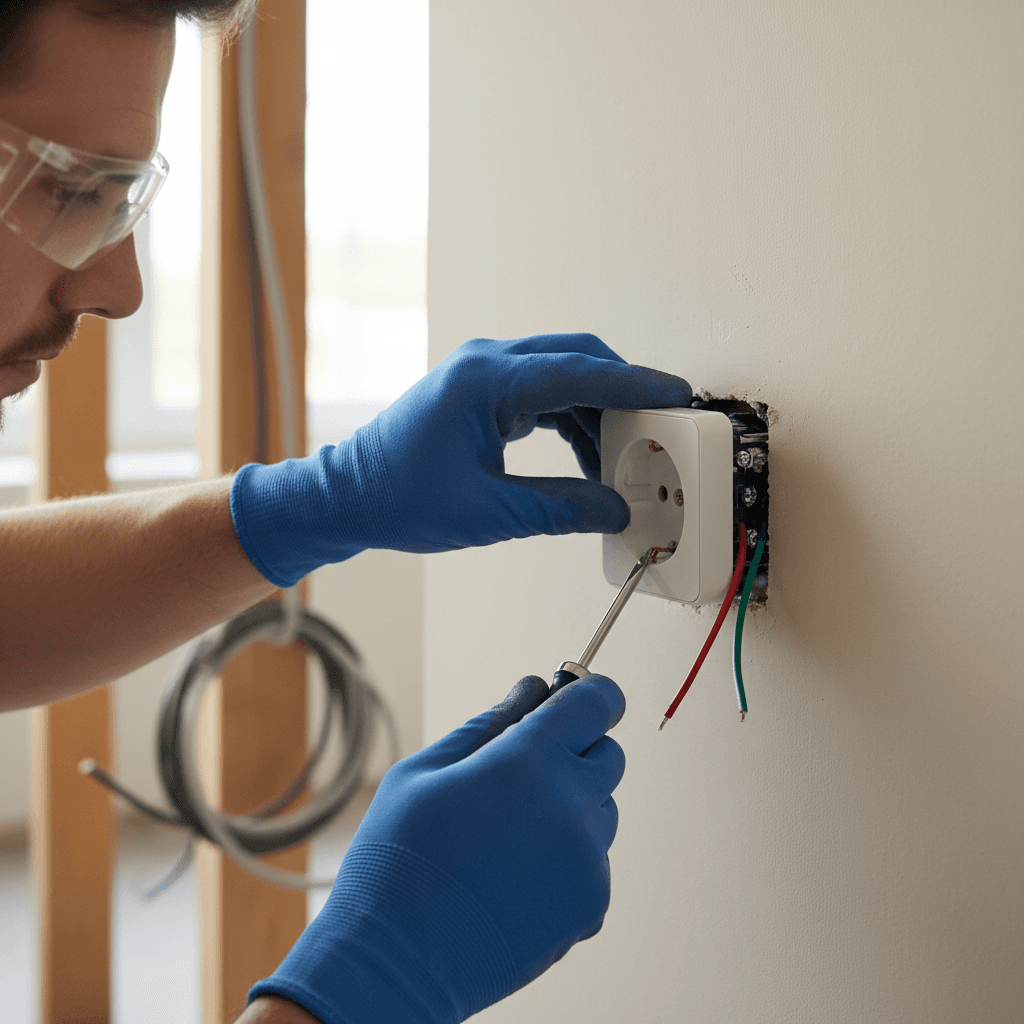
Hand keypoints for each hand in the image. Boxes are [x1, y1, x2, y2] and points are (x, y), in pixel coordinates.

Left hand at [230, 333, 690, 585]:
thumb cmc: (399, 499)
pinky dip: (572, 420)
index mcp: (484, 381)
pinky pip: (543, 393)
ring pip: (563, 375)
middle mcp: (485, 364)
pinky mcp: (481, 391)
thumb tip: (614, 509)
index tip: (675, 394)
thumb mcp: (489, 513)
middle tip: (660, 425)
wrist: (347, 497)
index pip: (578, 372)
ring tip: (627, 456)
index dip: (634, 385)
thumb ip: (560, 509)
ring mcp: (482, 374)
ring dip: (598, 412)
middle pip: (577, 359)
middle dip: (623, 392)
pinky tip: (589, 456)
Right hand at [248, 673, 626, 1023]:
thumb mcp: (424, 771)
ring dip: (571, 806)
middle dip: (574, 750)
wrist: (395, 961)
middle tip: (523, 772)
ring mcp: (586, 859)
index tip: (574, 698)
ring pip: (602, 809)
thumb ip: (489, 722)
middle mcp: (570, 805)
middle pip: (607, 754)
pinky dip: (566, 857)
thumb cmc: (397, 861)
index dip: (589, 694)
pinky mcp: (591, 904)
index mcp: (528, 759)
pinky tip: (514, 874)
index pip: (598, 702)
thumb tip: (532, 689)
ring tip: (509, 834)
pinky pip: (594, 860)